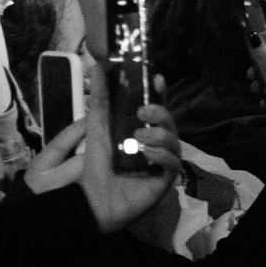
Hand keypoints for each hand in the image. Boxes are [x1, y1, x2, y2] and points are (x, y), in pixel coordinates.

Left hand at [25, 56, 178, 231]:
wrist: (91, 200)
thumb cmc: (95, 164)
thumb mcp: (96, 126)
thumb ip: (100, 97)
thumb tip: (98, 66)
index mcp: (141, 130)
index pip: (157, 108)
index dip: (160, 93)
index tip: (157, 78)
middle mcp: (156, 144)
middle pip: (170, 123)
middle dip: (160, 113)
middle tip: (143, 112)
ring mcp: (163, 162)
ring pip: (174, 141)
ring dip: (158, 136)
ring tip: (138, 139)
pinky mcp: (166, 180)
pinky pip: (173, 163)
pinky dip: (161, 156)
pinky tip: (145, 155)